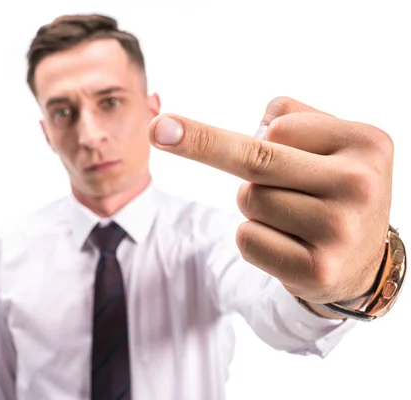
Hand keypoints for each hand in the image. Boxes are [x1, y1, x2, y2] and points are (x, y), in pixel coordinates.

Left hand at [148, 96, 393, 305]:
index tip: (242, 131)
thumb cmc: (330, 187)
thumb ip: (284, 117)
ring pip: (248, 200)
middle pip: (256, 159)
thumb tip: (211, 126)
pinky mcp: (318, 270)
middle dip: (200, 142)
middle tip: (157, 128)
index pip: (279, 127)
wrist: (362, 260)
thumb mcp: (327, 141)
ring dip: (254, 204)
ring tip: (293, 216)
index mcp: (365, 143)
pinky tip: (289, 244)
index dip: (261, 135)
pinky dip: (253, 238)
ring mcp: (341, 231)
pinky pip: (247, 238)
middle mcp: (360, 185)